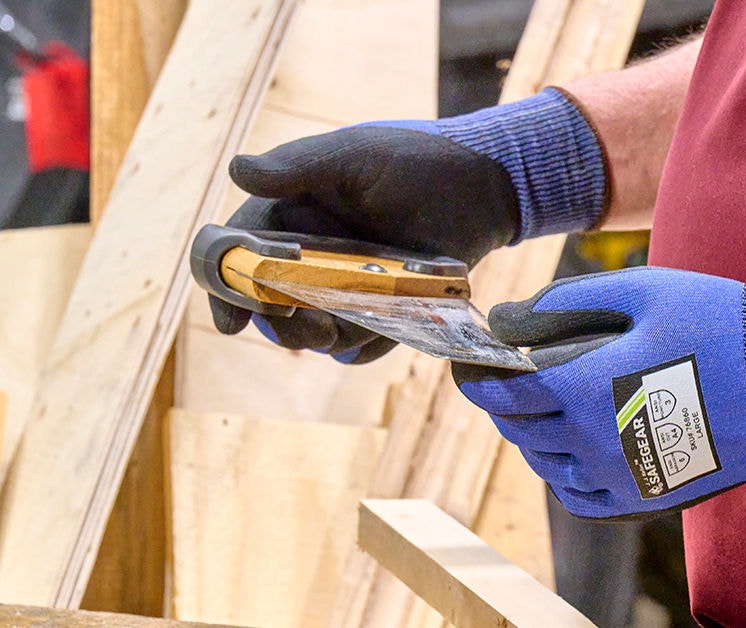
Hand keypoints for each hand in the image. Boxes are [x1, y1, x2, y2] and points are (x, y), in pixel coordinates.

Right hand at [209, 89, 607, 362]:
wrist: (482, 187)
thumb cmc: (414, 160)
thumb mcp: (354, 156)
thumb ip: (298, 168)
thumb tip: (236, 171)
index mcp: (288, 216)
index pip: (235, 254)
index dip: (222, 285)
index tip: (228, 318)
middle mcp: (309, 256)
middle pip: (266, 304)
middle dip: (274, 321)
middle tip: (295, 322)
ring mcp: (346, 287)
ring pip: (311, 331)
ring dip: (316, 337)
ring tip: (336, 328)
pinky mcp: (381, 311)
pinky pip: (360, 345)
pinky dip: (364, 345)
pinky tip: (382, 327)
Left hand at [453, 267, 745, 518]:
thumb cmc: (721, 324)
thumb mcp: (645, 292)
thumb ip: (572, 299)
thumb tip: (513, 314)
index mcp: (588, 388)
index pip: (506, 393)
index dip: (478, 379)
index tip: (465, 365)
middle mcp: (596, 442)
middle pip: (523, 430)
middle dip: (504, 404)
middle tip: (502, 381)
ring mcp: (623, 476)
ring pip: (549, 466)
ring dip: (533, 437)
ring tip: (539, 410)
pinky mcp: (650, 496)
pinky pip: (583, 498)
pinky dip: (563, 476)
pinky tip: (571, 451)